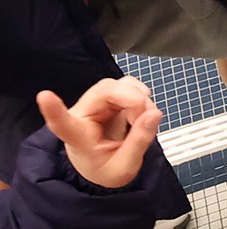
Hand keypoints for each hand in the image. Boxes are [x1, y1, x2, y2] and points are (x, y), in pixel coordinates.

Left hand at [36, 78, 162, 190]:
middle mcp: (84, 115)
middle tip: (145, 116)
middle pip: (104, 91)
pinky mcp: (111, 100)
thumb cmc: (107, 170)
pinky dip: (140, 96)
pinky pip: (127, 87)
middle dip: (131, 99)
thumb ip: (139, 141)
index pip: (62, 123)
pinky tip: (142, 111)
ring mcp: (97, 105)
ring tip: (144, 117)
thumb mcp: (125, 166)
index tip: (44, 96)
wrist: (107, 170)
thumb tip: (154, 114)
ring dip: (138, 97)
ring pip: (118, 85)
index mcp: (78, 138)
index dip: (54, 109)